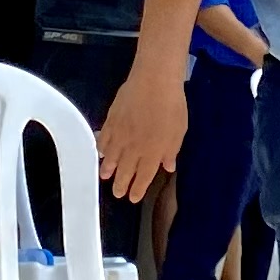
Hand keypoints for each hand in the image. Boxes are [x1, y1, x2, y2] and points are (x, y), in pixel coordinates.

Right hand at [98, 55, 189, 203]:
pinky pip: (103, 139)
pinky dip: (101, 147)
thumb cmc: (173, 106)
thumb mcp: (180, 131)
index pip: (142, 177)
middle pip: (124, 171)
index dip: (137, 189)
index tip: (132, 198)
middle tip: (116, 193)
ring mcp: (120, 135)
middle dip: (120, 184)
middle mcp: (133, 149)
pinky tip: (100, 152)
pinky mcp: (111, 120)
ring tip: (104, 176)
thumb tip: (167, 167)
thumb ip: (171, 151)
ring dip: (107, 169)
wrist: (154, 81)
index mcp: (152, 153)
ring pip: (110, 157)